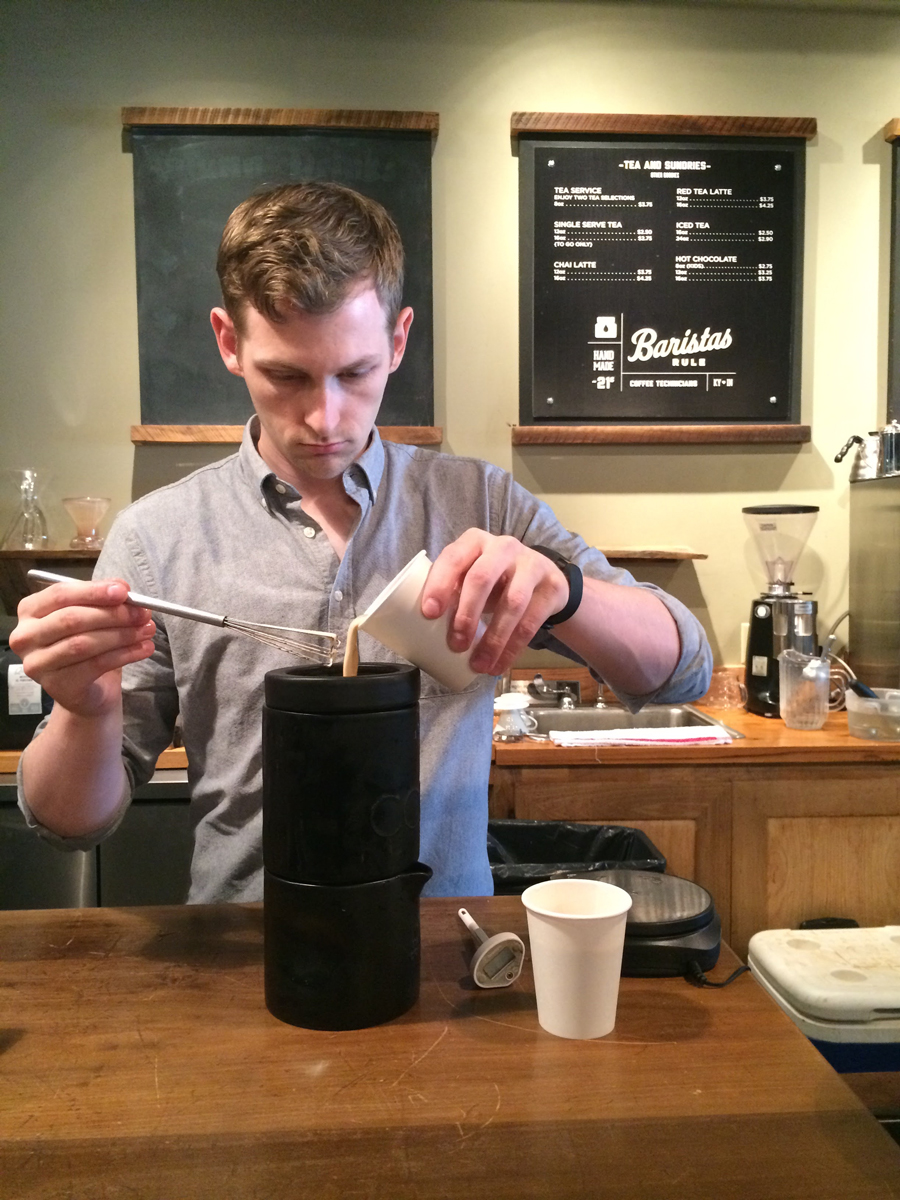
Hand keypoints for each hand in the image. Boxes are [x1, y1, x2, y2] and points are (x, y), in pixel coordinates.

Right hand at [9, 579, 155, 718]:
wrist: (87, 691)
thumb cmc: (87, 645)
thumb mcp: (92, 617)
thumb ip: (102, 600)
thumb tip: (123, 589)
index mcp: (30, 610)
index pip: (60, 594)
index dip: (94, 591)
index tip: (124, 590)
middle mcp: (26, 636)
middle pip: (71, 619)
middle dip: (112, 614)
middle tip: (142, 613)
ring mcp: (37, 663)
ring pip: (84, 643)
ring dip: (122, 635)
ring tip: (147, 630)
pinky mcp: (56, 685)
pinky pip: (95, 665)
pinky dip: (125, 655)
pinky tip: (144, 648)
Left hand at [421, 530, 568, 674]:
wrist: (544, 579)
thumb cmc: (494, 581)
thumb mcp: (472, 577)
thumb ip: (452, 592)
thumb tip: (420, 631)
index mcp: (474, 542)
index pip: (453, 558)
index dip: (439, 584)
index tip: (429, 614)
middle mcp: (503, 547)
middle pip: (482, 578)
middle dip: (467, 614)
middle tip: (456, 645)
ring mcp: (531, 564)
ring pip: (512, 603)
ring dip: (493, 639)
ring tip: (479, 665)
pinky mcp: (552, 586)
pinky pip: (531, 621)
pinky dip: (513, 648)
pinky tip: (500, 664)